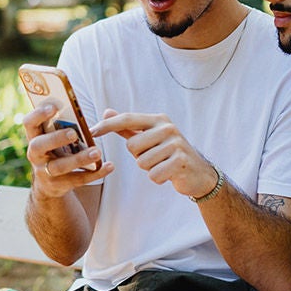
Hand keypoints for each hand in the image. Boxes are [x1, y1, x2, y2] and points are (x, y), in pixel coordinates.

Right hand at [24, 102, 109, 198]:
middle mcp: (35, 155)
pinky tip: (109, 166)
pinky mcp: (60, 185)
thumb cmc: (56, 150)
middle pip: (39, 145)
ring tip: (97, 152)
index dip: (38, 114)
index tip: (54, 107)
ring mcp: (45, 172)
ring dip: (79, 159)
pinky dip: (95, 173)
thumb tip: (82, 110)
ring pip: (60, 166)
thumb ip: (63, 124)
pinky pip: (78, 179)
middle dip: (56, 139)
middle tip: (73, 134)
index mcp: (35, 137)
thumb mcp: (54, 137)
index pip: (29, 123)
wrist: (49, 185)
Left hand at [89, 110, 218, 198]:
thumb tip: (107, 111)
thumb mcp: (149, 137)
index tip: (91, 131)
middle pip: (132, 145)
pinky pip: (154, 174)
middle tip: (155, 157)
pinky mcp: (181, 161)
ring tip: (163, 164)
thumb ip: (127, 126)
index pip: (128, 119)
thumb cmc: (168, 153)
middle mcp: (168, 128)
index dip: (108, 125)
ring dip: (149, 169)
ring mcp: (176, 144)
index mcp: (158, 120)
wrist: (198, 172)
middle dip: (139, 157)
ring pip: (142, 162)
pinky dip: (158, 178)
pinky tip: (169, 173)